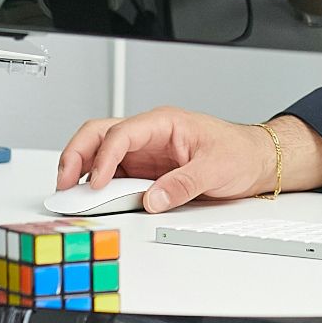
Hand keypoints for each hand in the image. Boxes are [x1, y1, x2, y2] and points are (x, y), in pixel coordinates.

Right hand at [56, 107, 321, 213]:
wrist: (257, 160)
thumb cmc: (240, 152)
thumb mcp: (215, 169)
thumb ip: (182, 184)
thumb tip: (152, 199)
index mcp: (164, 123)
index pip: (122, 133)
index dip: (103, 157)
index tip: (96, 183)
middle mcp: (150, 135)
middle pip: (99, 135)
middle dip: (76, 155)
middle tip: (65, 183)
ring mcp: (145, 153)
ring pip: (100, 153)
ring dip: (82, 170)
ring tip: (71, 194)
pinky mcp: (146, 171)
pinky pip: (114, 174)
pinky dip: (98, 185)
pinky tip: (91, 199)